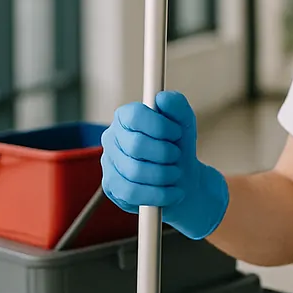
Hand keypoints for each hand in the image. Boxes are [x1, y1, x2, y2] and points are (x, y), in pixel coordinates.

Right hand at [100, 90, 228, 239]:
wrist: (182, 179)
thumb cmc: (178, 146)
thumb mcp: (184, 123)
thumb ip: (177, 106)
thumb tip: (162, 98)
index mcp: (125, 116)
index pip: (135, 115)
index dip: (159, 126)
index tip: (177, 133)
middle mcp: (111, 137)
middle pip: (136, 146)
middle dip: (165, 154)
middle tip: (177, 157)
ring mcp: (108, 163)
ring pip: (134, 172)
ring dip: (164, 175)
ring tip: (177, 174)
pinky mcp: (111, 187)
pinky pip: (132, 193)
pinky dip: (159, 194)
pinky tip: (173, 192)